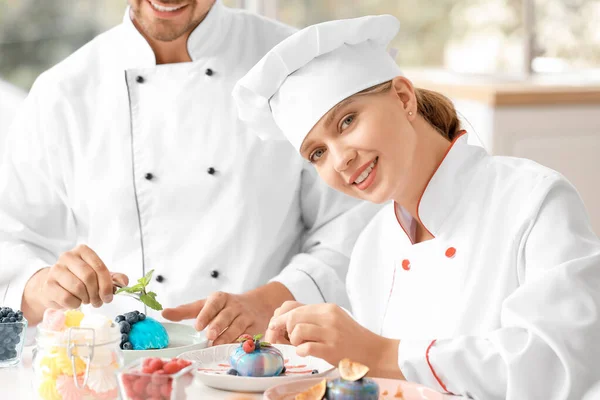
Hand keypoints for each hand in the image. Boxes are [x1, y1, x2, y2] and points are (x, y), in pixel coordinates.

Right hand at [23, 244, 127, 322]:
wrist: (54, 287)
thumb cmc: (79, 279)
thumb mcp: (98, 276)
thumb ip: (113, 277)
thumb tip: (124, 282)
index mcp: (82, 251)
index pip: (99, 267)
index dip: (107, 284)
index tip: (109, 296)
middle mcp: (67, 257)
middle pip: (89, 277)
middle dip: (97, 293)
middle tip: (99, 302)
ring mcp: (55, 270)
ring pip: (78, 287)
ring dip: (86, 299)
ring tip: (87, 300)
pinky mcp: (48, 285)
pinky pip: (67, 298)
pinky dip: (75, 304)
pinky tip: (75, 302)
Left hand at [162, 291, 270, 344]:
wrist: (257, 304)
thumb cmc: (224, 307)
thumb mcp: (206, 305)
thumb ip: (186, 311)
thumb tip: (164, 313)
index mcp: (220, 298)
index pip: (213, 304)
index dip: (206, 314)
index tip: (197, 325)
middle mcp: (234, 306)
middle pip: (226, 315)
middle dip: (218, 325)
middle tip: (209, 336)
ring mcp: (246, 316)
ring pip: (238, 326)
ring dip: (228, 336)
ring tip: (217, 345)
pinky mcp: (255, 327)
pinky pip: (248, 335)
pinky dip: (241, 342)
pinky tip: (234, 348)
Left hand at [267, 303, 403, 377]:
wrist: (374, 352)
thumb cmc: (350, 338)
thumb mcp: (332, 321)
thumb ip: (310, 318)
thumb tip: (279, 321)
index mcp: (327, 308)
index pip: (292, 306)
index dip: (279, 317)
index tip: (275, 328)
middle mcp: (328, 317)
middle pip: (292, 316)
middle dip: (283, 329)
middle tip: (286, 339)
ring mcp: (331, 333)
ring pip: (297, 329)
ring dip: (294, 341)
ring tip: (301, 345)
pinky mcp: (332, 349)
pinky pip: (306, 347)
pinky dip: (301, 351)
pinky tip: (306, 352)